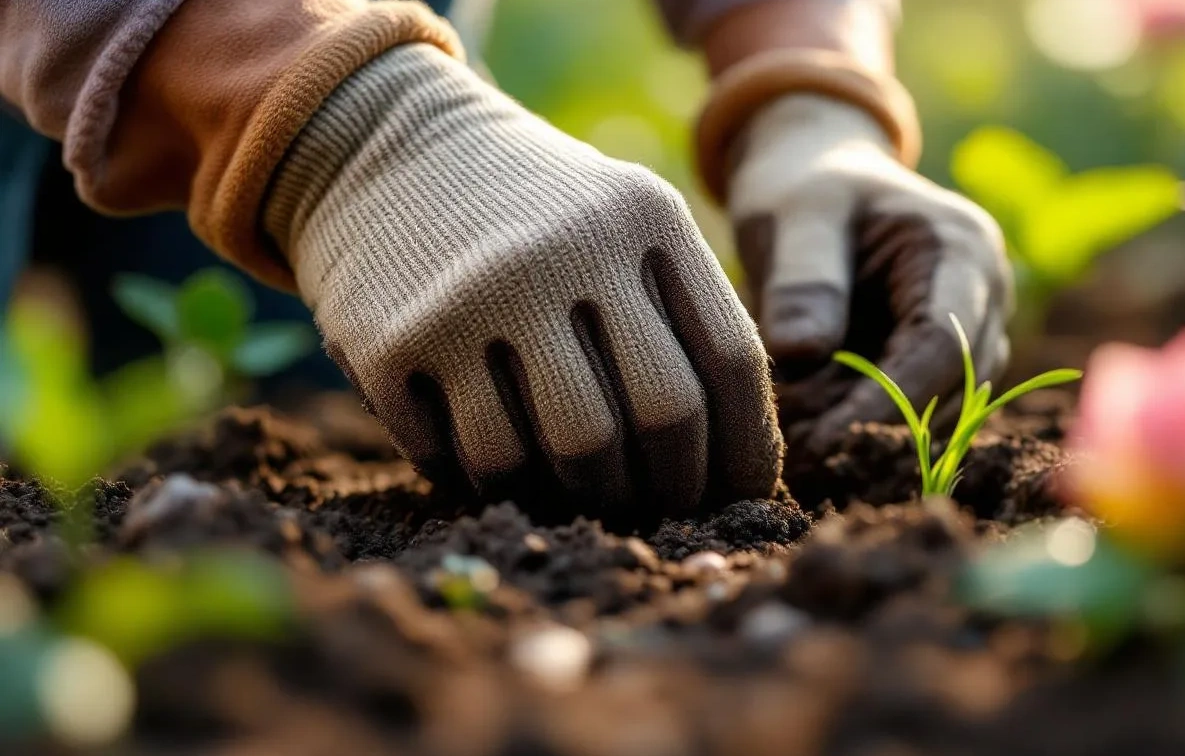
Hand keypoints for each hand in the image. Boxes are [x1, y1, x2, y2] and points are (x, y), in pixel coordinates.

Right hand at [264, 45, 781, 514]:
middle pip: (658, 416)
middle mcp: (563, 250)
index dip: (745, 448)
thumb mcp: (621, 220)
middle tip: (658, 509)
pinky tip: (496, 467)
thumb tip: (738, 467)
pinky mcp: (393, 342)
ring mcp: (473, 296)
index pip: (730, 358)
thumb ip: (681, 315)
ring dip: (581, 497)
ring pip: (565, 455)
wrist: (386, 148)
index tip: (737, 497)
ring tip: (578, 493)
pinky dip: (491, 485)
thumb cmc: (534, 214)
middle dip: (671, 487)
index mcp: (643, 216)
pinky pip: (467, 461)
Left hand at [727, 94, 1011, 452]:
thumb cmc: (806, 188)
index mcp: (962, 249)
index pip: (943, 345)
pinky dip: (865, 422)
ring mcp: (972, 330)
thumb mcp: (796, 217)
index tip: (826, 438)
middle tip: (799, 441)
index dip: (889, 400)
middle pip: (952, 388)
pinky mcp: (942, 359)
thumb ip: (802, 280)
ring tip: (798, 428)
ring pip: (938, 410)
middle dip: (875, 422)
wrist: (816, 177)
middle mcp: (984, 295)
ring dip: (869, 429)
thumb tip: (802, 354)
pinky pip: (916, 408)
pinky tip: (812, 423)